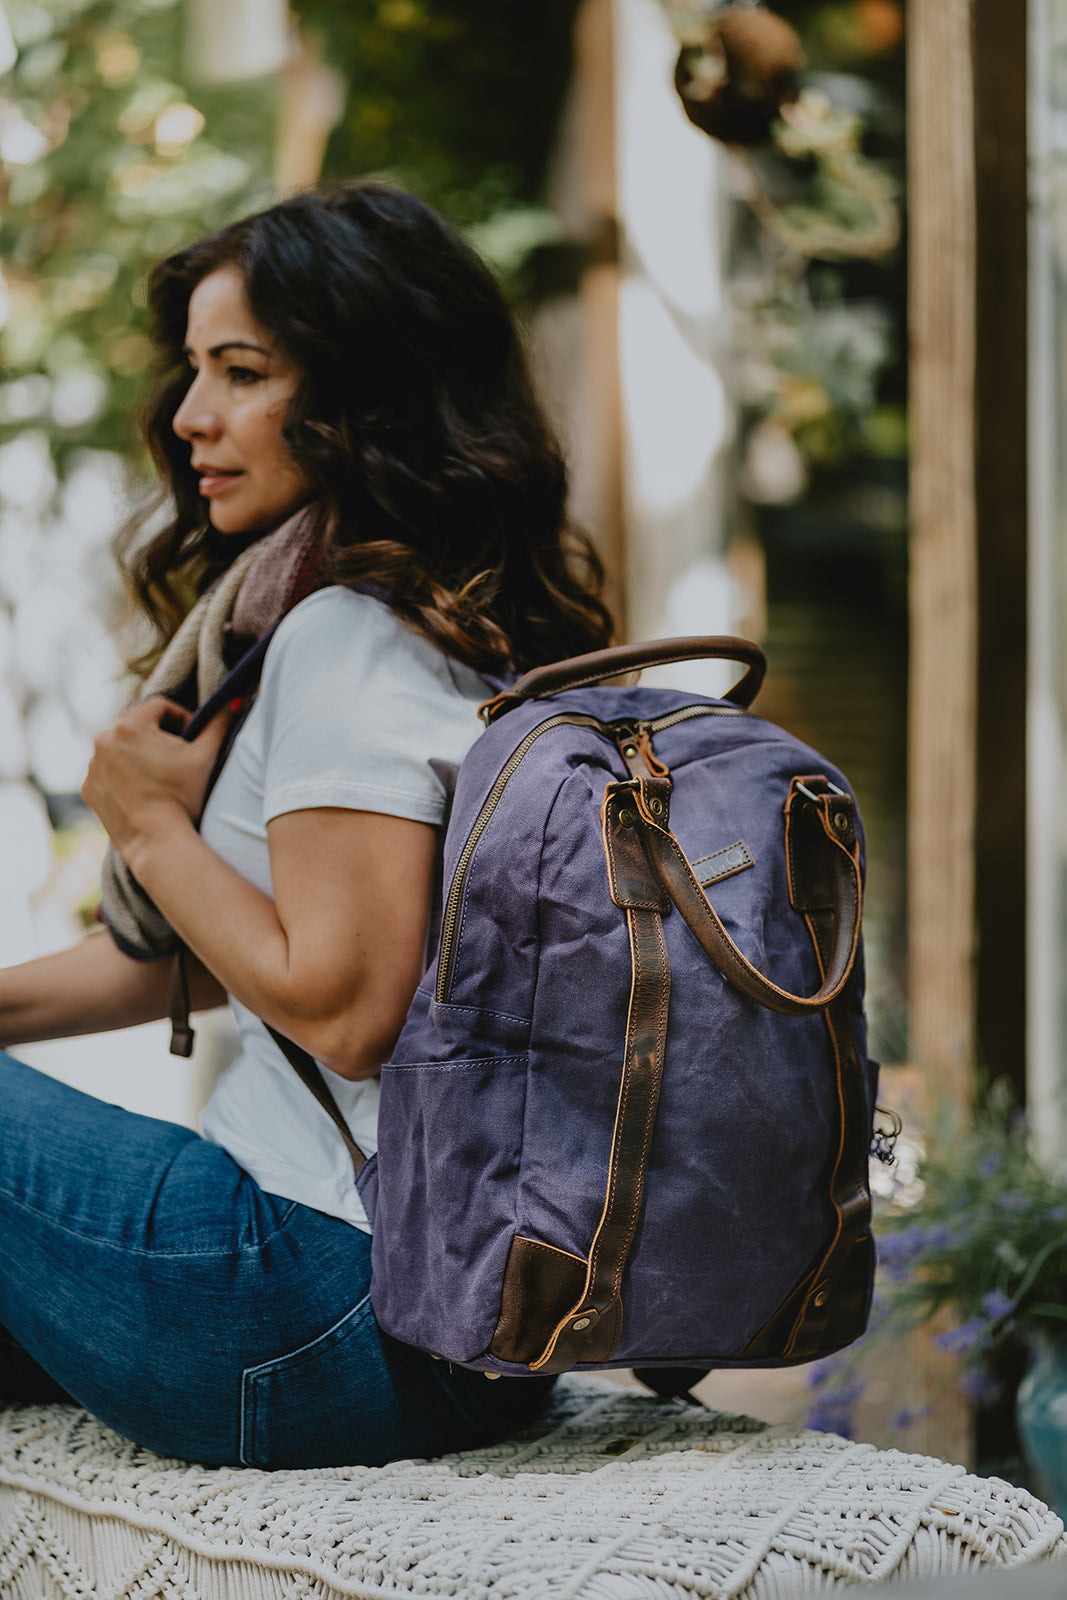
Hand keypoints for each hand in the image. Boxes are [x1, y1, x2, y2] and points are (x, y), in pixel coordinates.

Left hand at [81, 698, 232, 865]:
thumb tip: (233, 701)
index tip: (192, 737)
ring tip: (161, 778)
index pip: (160, 707)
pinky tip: (143, 791)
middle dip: (160, 738)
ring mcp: (92, 765)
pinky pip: (108, 771)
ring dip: (140, 756)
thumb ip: (218, 723)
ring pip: (122, 749)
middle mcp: (103, 740)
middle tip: (179, 759)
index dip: (181, 718)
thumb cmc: (182, 796)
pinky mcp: (89, 787)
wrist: (157, 841)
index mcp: (130, 725)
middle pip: (139, 727)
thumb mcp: (206, 755)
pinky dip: (123, 776)